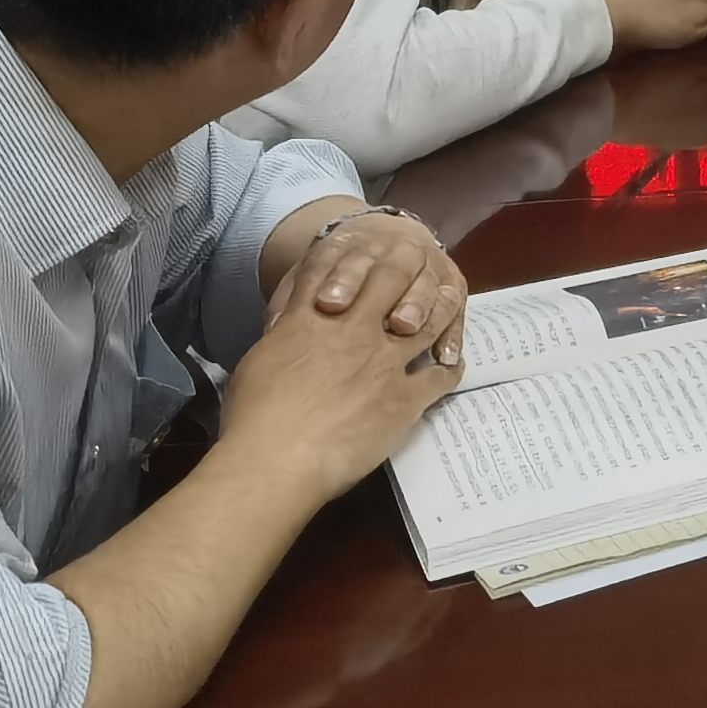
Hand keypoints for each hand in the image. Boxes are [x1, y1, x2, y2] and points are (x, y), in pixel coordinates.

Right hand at [222, 224, 467, 499]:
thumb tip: (288, 328)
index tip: (369, 247)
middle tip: (419, 260)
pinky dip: (449, 368)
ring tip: (448, 301)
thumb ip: (282, 336)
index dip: (354, 256)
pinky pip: (438, 376)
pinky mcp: (404, 399)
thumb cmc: (254, 415)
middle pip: (391, 280)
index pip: (337, 271)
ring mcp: (385, 362)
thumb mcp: (258, 360)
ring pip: (427, 321)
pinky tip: (452, 365)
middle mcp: (355, 330)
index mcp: (312, 319)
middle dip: (406, 264)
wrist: (278, 459)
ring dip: (439, 308)